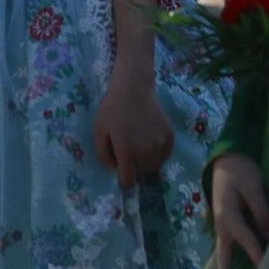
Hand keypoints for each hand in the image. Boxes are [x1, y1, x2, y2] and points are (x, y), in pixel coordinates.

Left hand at [93, 72, 173, 188]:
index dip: (123, 180)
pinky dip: (158, 152)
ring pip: (154, 165)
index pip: (128, 181)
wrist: (134, 88)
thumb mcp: (99, 131)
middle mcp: (146, 152)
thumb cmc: (112, 109)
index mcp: (127, 153)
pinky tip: (150, 139)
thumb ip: (104, 154)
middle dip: (134, 168)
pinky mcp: (169, 136)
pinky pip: (165, 154)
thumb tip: (114, 167)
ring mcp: (160, 144)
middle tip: (128, 152)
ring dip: (146, 161)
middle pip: (142, 173)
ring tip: (139, 145)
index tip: (121, 171)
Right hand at [210, 153, 268, 268]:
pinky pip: (232, 249)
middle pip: (224, 258)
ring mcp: (223, 228)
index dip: (257, 255)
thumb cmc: (240, 171)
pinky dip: (238, 262)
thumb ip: (262, 211)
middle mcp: (222, 226)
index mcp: (227, 216)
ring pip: (227, 256)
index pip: (245, 240)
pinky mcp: (229, 226)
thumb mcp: (253, 187)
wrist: (227, 159)